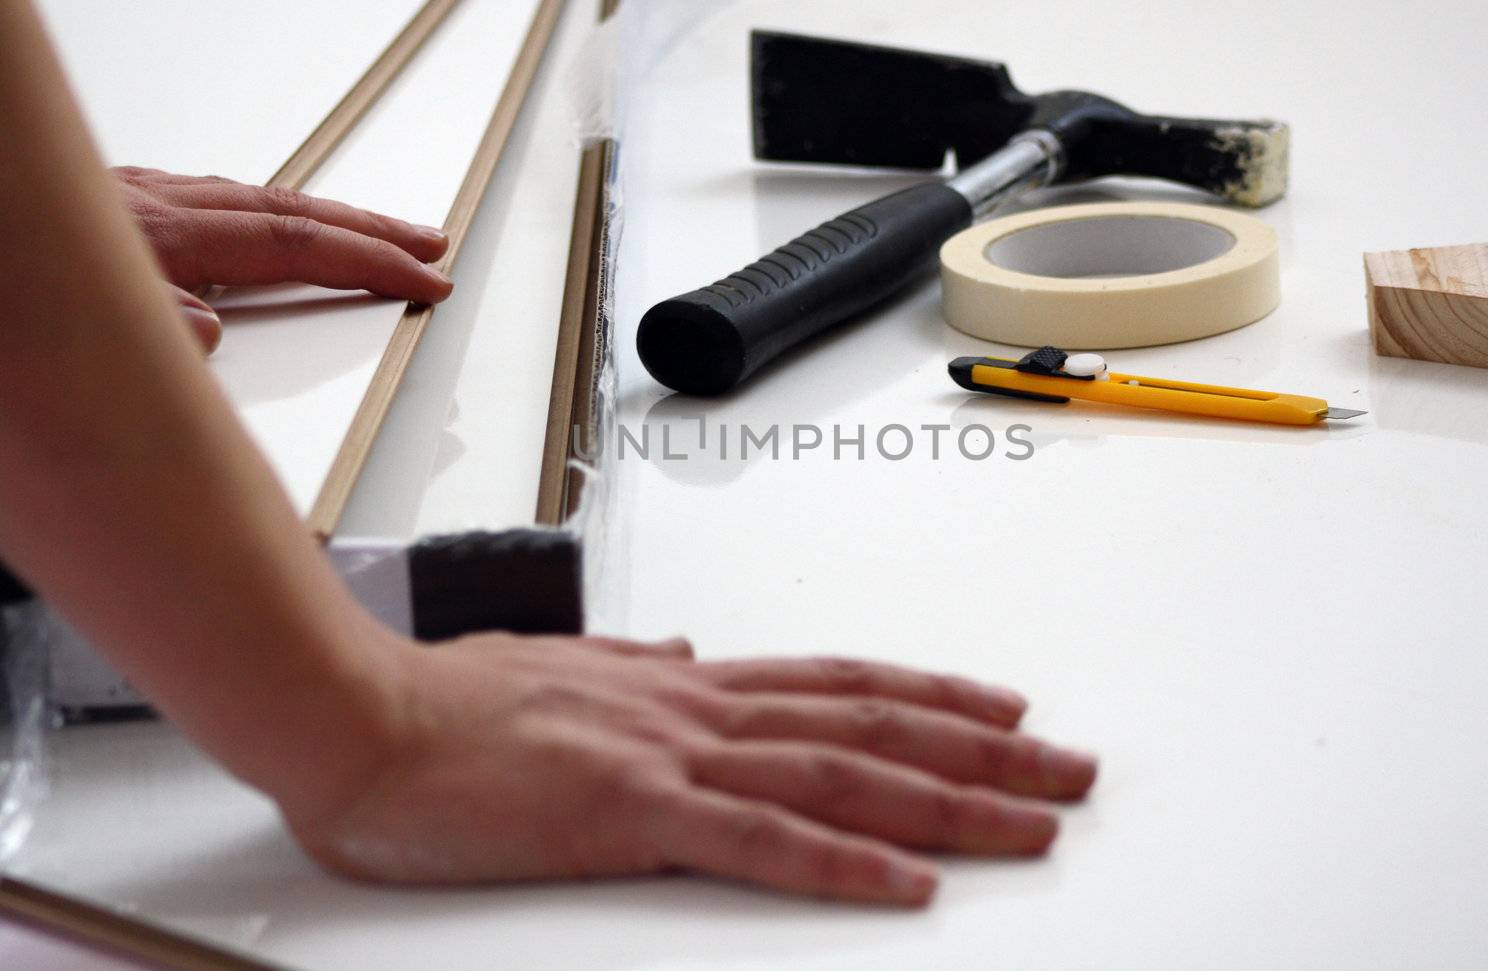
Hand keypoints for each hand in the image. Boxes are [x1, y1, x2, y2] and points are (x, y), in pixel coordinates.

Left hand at [113, 167, 451, 350]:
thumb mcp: (52, 338)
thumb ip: (145, 327)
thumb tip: (209, 329)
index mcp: (155, 236)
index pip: (294, 244)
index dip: (368, 260)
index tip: (421, 279)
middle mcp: (149, 206)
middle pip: (290, 208)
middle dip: (369, 228)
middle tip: (427, 245)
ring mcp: (128, 199)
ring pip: (250, 197)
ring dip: (319, 216)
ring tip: (364, 233)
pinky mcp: (105, 205)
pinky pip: (205, 196)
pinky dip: (256, 209)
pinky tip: (259, 222)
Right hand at [285, 633, 1096, 905]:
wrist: (363, 717)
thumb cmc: (448, 704)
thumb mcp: (565, 668)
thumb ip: (640, 667)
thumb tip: (691, 654)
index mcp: (685, 684)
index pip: (840, 682)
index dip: (931, 694)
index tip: (1002, 707)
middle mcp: (699, 708)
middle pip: (871, 727)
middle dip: (982, 751)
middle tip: (1069, 768)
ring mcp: (672, 757)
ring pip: (842, 777)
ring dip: (949, 802)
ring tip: (1034, 821)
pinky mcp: (631, 814)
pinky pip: (760, 844)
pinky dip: (844, 866)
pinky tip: (911, 888)